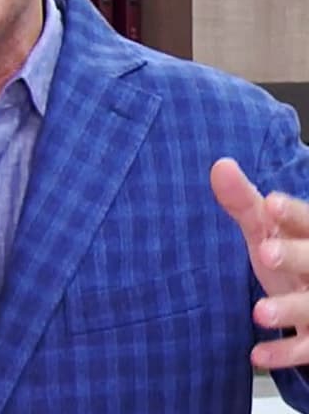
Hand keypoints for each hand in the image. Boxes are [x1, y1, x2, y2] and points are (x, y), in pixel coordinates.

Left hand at [212, 158, 308, 368]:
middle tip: (267, 253)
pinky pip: (308, 347)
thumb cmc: (291, 259)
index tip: (272, 204)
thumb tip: (220, 166)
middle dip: (298, 255)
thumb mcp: (268, 231)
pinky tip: (258, 355)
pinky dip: (284, 352)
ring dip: (290, 308)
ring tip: (259, 311)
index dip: (295, 214)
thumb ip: (244, 203)